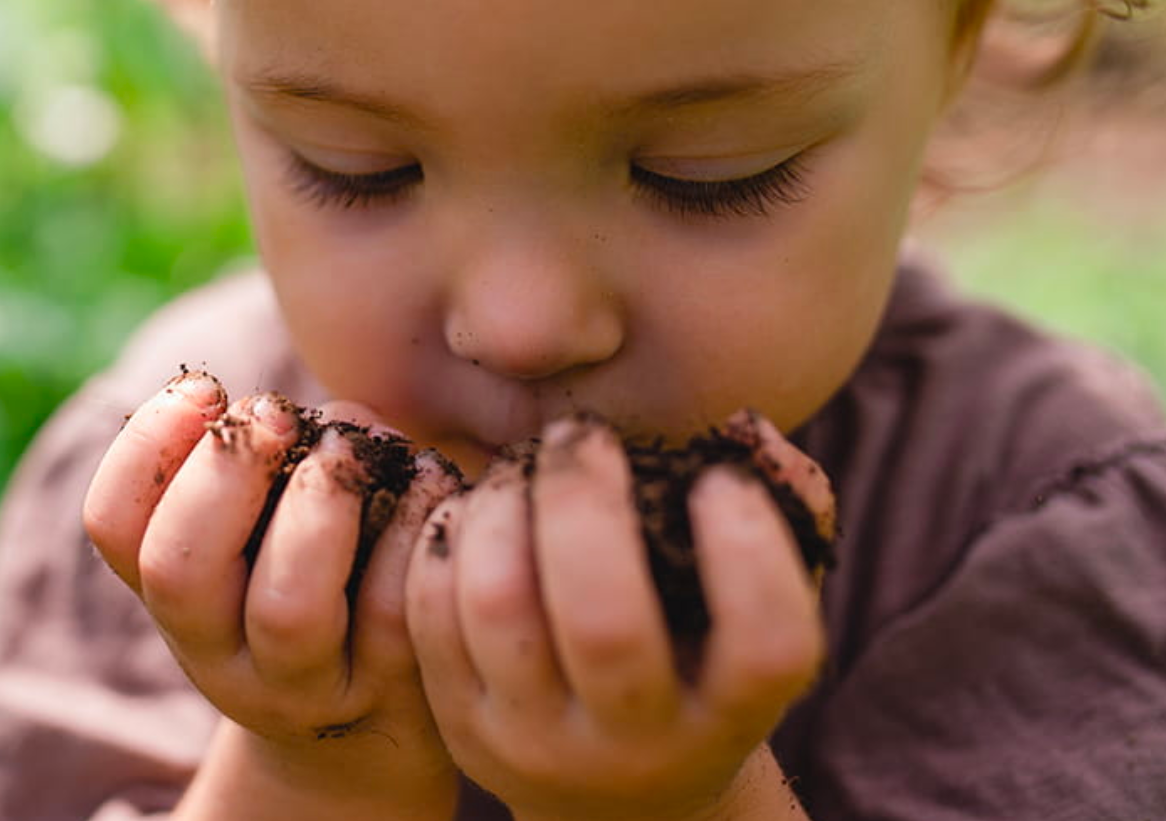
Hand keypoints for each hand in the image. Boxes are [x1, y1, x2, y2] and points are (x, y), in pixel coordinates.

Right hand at [82, 372, 461, 816]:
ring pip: (287, 606)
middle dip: (226, 469)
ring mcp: (305, 684)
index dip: (146, 443)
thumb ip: (266, 464)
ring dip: (318, 505)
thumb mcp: (261, 533)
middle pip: (182, 570)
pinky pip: (392, 606)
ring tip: (348, 448)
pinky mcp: (392, 687)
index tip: (203, 388)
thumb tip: (320, 416)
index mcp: (173, 597)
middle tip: (275, 412)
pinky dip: (412, 523)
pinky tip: (431, 478)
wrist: (378, 721)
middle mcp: (220, 655)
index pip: (113, 525)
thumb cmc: (316, 582)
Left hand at [405, 411, 833, 820]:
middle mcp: (632, 743)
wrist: (612, 796)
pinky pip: (429, 609)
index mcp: (729, 716)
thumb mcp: (755, 618)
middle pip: (602, 623)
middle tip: (585, 437)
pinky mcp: (456, 720)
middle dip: (584, 501)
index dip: (749, 553)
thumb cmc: (698, 663)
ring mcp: (533, 738)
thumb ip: (785, 520)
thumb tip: (750, 431)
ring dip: (503, 508)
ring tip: (521, 464)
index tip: (720, 480)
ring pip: (498, 607)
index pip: (763, 647)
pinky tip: (477, 503)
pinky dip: (448, 534)